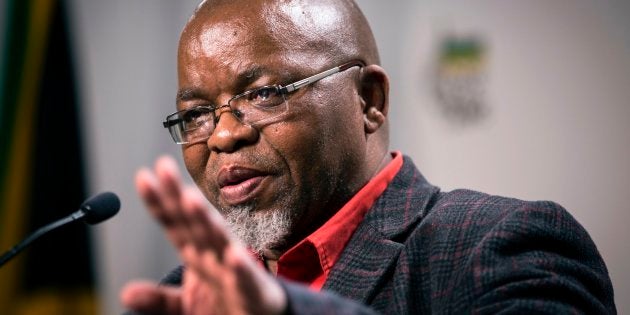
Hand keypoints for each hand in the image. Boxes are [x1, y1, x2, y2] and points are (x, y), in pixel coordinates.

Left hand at [120, 156, 286, 314]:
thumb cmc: (227, 303)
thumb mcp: (185, 303)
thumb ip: (158, 298)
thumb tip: (126, 293)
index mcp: (197, 254)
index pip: (174, 224)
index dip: (158, 202)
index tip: (143, 177)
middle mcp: (214, 255)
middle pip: (193, 223)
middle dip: (178, 195)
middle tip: (164, 167)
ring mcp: (233, 270)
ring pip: (218, 241)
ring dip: (206, 220)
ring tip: (191, 199)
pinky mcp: (252, 290)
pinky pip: (246, 277)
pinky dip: (241, 266)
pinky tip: (233, 254)